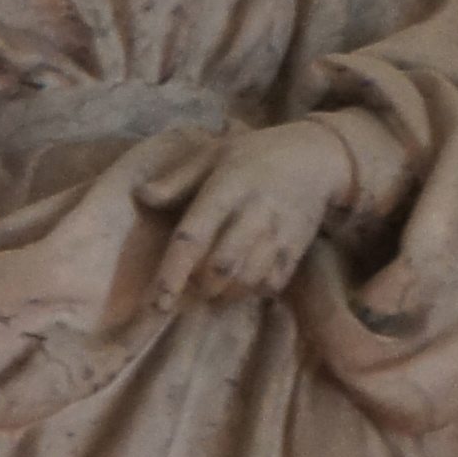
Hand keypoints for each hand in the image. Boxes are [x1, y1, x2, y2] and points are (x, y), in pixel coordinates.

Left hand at [141, 121, 352, 314]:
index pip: (194, 237)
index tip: (158, 302)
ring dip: (225, 293)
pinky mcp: (297, 249)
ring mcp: (279, 234)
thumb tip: (140, 196)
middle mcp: (253, 214)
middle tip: (191, 287)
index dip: (173, 273)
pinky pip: (272, 285)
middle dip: (201, 287)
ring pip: (247, 281)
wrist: (317, 157)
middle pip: (222, 267)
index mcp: (226, 188)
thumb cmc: (254, 155)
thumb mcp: (213, 154)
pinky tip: (243, 281)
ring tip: (215, 287)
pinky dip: (252, 291)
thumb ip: (177, 180)